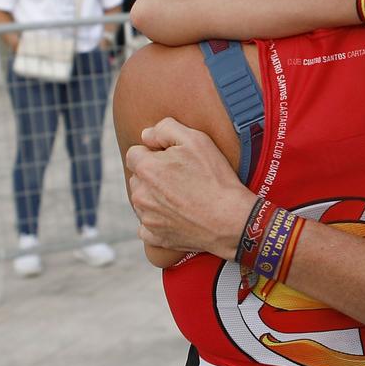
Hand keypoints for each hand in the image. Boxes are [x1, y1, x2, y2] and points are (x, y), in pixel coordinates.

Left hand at [126, 118, 256, 257]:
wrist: (230, 219)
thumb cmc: (215, 177)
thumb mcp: (196, 140)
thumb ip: (165, 129)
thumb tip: (146, 135)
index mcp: (146, 169)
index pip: (134, 153)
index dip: (153, 153)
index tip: (173, 159)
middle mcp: (140, 194)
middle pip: (138, 177)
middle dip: (153, 175)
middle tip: (181, 178)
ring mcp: (146, 218)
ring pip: (142, 200)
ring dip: (154, 197)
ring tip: (182, 197)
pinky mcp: (155, 236)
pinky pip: (146, 226)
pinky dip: (157, 221)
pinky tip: (177, 217)